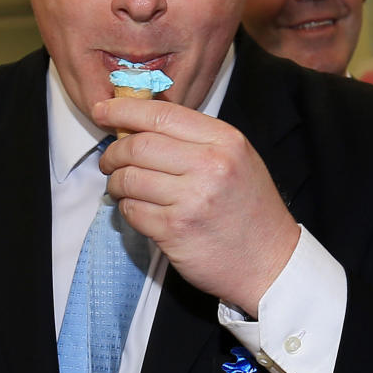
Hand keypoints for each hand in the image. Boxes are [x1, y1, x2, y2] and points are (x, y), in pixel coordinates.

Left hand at [94, 96, 299, 316]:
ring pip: (129, 178)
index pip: (162, 114)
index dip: (123, 110)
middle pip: (138, 145)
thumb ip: (196, 138)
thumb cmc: (249, 210)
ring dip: (115, 182)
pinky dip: (127, 209)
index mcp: (224, 141)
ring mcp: (191, 200)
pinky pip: (132, 211)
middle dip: (114, 152)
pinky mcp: (175, 231)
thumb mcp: (236, 159)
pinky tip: (137, 209)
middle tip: (109, 160)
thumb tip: (141, 122)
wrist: (270, 262)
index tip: (102, 111)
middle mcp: (209, 165)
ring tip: (120, 187)